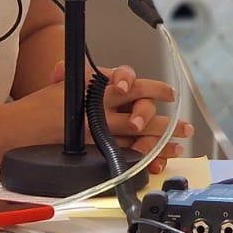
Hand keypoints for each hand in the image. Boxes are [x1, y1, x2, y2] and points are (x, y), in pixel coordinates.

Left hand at [48, 61, 193, 174]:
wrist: (56, 127)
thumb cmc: (64, 105)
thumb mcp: (64, 90)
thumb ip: (65, 78)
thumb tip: (60, 69)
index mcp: (112, 86)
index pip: (126, 76)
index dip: (126, 80)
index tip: (121, 87)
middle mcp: (126, 103)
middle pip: (143, 104)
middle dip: (144, 113)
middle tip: (135, 124)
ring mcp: (131, 126)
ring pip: (152, 128)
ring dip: (165, 135)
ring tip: (176, 143)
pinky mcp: (130, 146)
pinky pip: (147, 150)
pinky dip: (155, 158)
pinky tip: (158, 163)